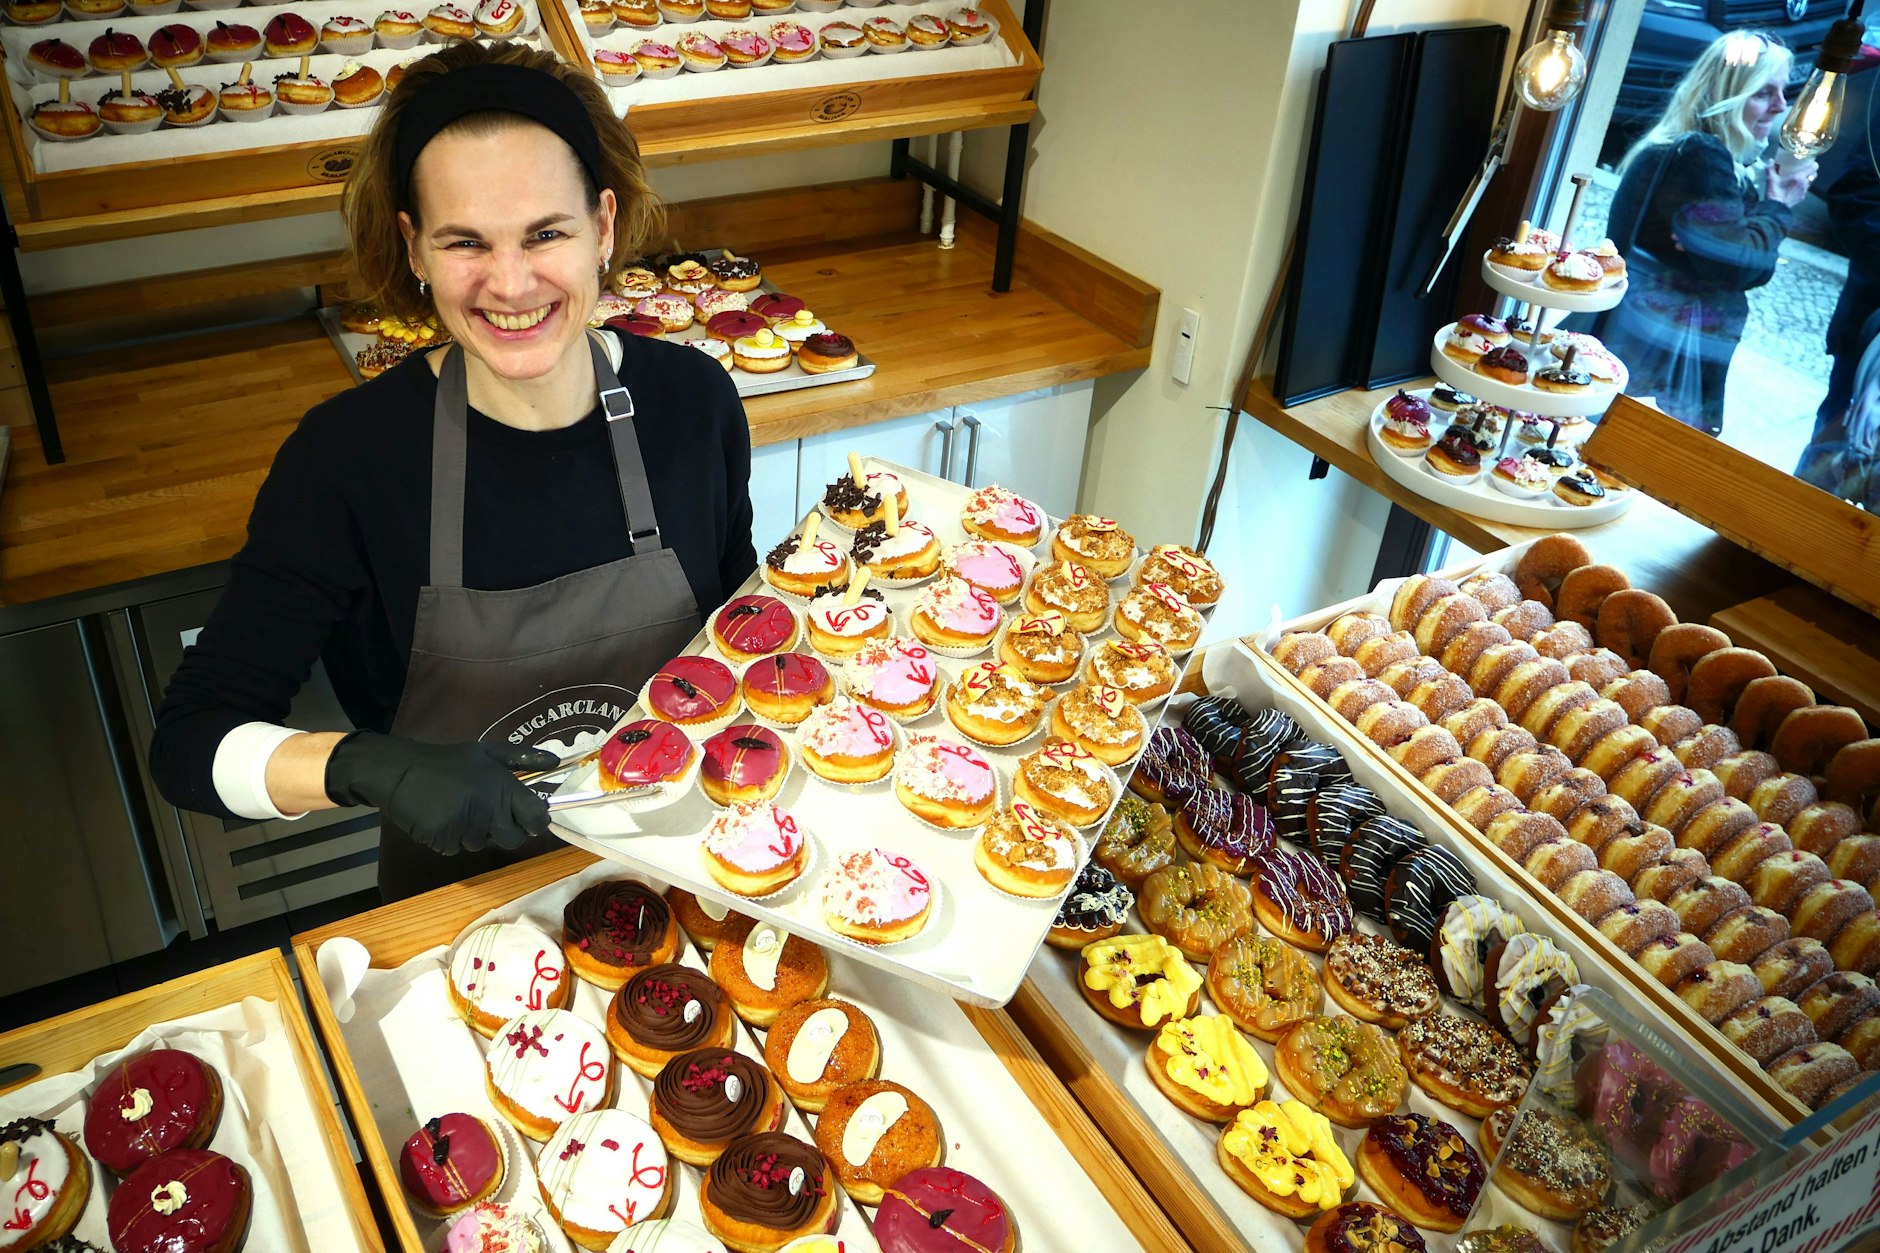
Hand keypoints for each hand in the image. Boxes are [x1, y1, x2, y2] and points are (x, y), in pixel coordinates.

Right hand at [324, 731, 558, 855]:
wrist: (399, 771)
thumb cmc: (448, 762)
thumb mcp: (487, 751)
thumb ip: (524, 758)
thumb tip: (556, 761)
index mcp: (502, 787)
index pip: (537, 818)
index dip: (537, 821)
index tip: (529, 816)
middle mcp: (488, 809)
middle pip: (514, 839)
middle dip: (506, 830)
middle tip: (488, 812)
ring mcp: (465, 827)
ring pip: (483, 844)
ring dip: (475, 832)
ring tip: (459, 807)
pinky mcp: (444, 839)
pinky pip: (458, 848)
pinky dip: (452, 838)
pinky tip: (443, 816)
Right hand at [1765, 157, 1817, 206]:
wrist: (1775, 208)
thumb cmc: (1775, 192)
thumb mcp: (1771, 179)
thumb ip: (1770, 168)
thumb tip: (1770, 160)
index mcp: (1799, 177)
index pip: (1814, 167)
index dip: (1813, 164)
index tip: (1809, 162)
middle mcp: (1804, 183)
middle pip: (1814, 174)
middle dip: (1810, 172)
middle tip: (1803, 170)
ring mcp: (1804, 191)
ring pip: (1810, 182)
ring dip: (1806, 180)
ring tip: (1799, 179)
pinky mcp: (1801, 197)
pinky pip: (1805, 190)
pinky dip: (1802, 187)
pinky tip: (1795, 188)